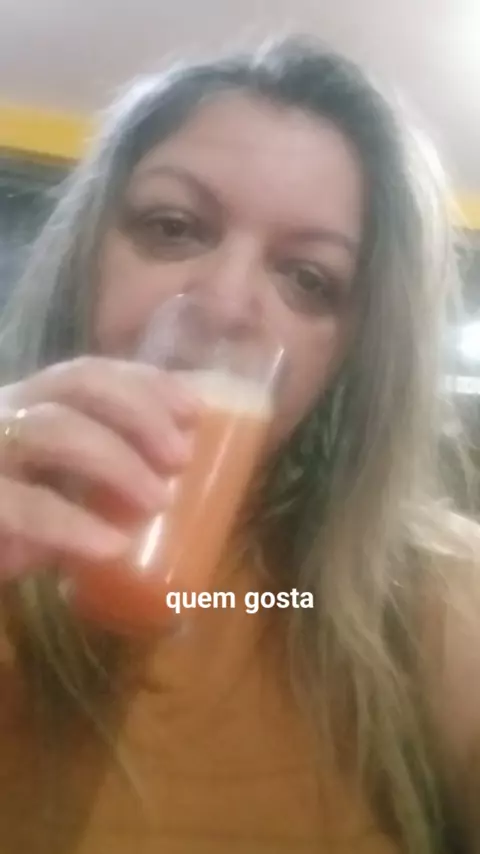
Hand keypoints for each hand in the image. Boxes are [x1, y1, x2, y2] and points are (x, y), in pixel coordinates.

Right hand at [0, 356, 198, 579]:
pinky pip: (23, 505)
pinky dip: (72, 524)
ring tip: (157, 500)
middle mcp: (5, 414)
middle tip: (180, 458)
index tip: (195, 411)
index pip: (90, 373)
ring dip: (116, 460)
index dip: (145, 383)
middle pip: (78, 384)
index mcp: (29, 407)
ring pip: (51, 429)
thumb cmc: (4, 520)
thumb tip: (171, 495)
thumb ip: (92, 487)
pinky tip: (111, 545)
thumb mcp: (51, 495)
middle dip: (139, 412)